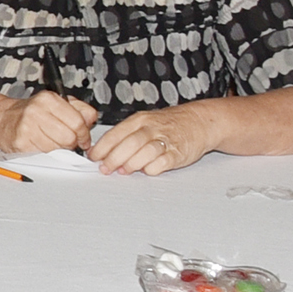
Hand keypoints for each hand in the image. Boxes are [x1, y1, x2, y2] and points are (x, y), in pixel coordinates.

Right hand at [0, 91, 98, 155]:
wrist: (3, 119)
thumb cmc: (32, 112)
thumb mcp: (57, 103)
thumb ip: (80, 109)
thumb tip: (91, 120)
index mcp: (49, 99)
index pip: (78, 122)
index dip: (84, 134)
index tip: (83, 139)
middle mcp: (37, 111)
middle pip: (69, 137)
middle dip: (71, 143)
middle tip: (66, 141)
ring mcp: (27, 127)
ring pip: (57, 148)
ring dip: (57, 149)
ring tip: (50, 141)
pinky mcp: (20, 143)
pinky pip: (43, 154)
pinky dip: (45, 152)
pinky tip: (40, 144)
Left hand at [94, 102, 233, 173]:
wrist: (198, 122)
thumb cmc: (168, 124)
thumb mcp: (145, 122)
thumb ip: (125, 136)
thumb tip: (102, 152)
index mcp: (140, 120)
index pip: (117, 133)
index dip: (103, 147)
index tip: (93, 157)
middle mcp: (152, 128)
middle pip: (129, 143)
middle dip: (114, 158)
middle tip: (105, 168)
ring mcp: (166, 140)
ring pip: (145, 152)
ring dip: (131, 164)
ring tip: (123, 171)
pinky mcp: (178, 153)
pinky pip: (163, 162)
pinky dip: (152, 168)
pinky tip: (146, 170)